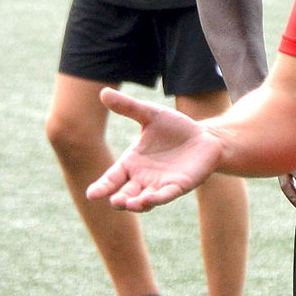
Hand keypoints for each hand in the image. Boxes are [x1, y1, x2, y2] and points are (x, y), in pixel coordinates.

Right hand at [85, 87, 224, 210]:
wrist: (204, 137)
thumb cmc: (174, 127)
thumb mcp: (150, 114)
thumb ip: (128, 107)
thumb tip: (103, 92)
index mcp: (132, 162)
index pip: (113, 178)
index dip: (102, 186)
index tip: (91, 194)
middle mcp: (143, 178)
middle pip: (125, 193)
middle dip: (119, 199)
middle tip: (113, 201)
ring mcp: (160, 184)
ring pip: (143, 200)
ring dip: (135, 204)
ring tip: (127, 204)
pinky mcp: (178, 187)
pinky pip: (165, 195)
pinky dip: (156, 199)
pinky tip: (147, 199)